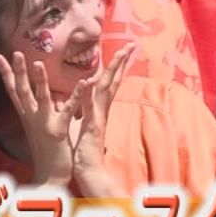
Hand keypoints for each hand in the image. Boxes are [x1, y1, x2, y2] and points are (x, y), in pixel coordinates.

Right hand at [0, 51, 84, 185]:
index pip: (13, 89)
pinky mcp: (58, 131)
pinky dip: (75, 96)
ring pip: (41, 98)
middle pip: (21, 90)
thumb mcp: (36, 127)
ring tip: (38, 62)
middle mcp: (31, 117)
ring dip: (39, 80)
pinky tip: (83, 83)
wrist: (48, 177)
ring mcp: (43, 124)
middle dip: (18, 71)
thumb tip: (31, 97)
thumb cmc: (45, 152)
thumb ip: (33, 111)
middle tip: (15, 52)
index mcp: (26, 115)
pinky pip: (67, 110)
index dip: (6, 72)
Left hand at [70, 44, 133, 197]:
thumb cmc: (85, 149)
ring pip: (104, 91)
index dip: (117, 65)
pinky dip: (88, 95)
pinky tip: (88, 81)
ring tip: (118, 54)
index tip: (124, 49)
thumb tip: (86, 97)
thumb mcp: (85, 124)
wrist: (88, 172)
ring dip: (110, 72)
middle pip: (113, 81)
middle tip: (130, 44)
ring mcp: (97, 118)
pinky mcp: (90, 128)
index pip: (110, 82)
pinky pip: (89, 109)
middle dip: (121, 62)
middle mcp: (101, 111)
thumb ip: (88, 109)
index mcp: (99, 109)